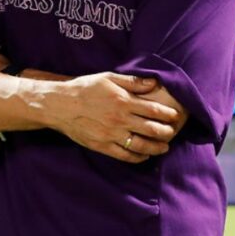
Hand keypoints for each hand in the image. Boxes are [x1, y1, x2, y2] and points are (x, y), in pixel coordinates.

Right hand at [51, 73, 179, 163]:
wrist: (60, 105)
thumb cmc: (84, 88)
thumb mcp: (107, 78)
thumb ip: (132, 81)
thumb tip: (154, 82)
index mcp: (124, 101)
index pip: (155, 110)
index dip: (168, 114)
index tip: (174, 116)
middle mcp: (120, 119)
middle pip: (153, 129)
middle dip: (167, 132)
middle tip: (172, 131)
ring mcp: (112, 135)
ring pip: (143, 145)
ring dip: (157, 147)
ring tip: (164, 147)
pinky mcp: (103, 146)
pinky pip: (126, 156)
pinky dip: (139, 157)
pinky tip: (144, 155)